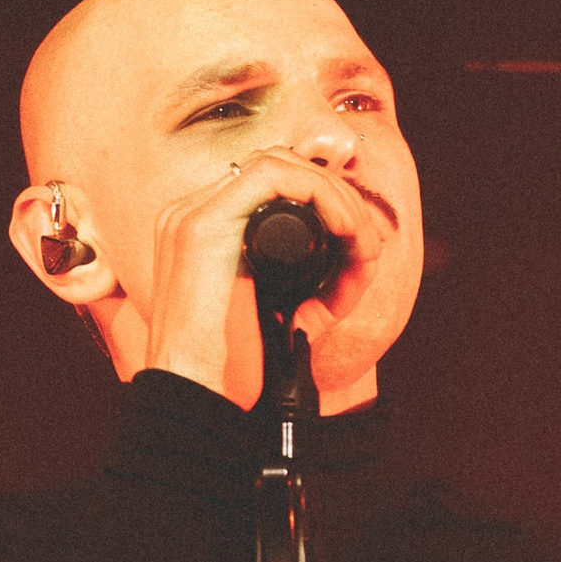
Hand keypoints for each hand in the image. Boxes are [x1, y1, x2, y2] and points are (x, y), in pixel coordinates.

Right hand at [144, 147, 403, 402]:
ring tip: (363, 241)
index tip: (360, 243)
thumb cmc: (234, 368)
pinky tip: (346, 230)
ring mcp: (191, 214)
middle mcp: (192, 213)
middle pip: (281, 167)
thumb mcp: (285, 314)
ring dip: (336, 196)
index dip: (325, 201)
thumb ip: (315, 286)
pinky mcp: (200, 225)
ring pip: (280, 163)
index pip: (273, 185)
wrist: (197, 397)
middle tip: (369, 244)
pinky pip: (272, 176)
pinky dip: (321, 194)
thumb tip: (361, 258)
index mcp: (206, 231)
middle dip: (338, 197)